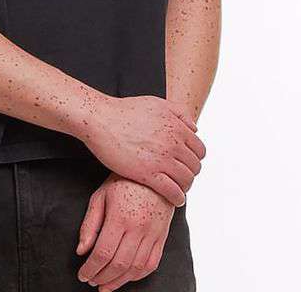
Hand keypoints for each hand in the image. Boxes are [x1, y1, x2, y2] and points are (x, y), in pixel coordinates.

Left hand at [75, 172, 174, 289]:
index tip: (82, 275)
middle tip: (91, 281)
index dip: (90, 269)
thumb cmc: (124, 180)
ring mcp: (153, 234)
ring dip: (118, 282)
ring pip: (135, 269)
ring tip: (105, 285)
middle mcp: (138, 228)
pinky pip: (151, 264)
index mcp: (120, 217)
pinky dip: (137, 276)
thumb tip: (81, 251)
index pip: (103, 253)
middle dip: (101, 278)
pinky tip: (126, 277)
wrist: (155, 172)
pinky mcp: (162, 237)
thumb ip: (90, 223)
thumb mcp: (101, 195)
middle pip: (118, 265)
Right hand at [82, 95, 204, 206]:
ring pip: (186, 180)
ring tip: (178, 188)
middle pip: (195, 166)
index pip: (199, 150)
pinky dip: (178, 198)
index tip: (186, 163)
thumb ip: (179, 113)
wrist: (101, 119)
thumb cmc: (125, 111)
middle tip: (180, 176)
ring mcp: (161, 159)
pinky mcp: (148, 174)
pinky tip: (174, 199)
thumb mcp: (157, 103)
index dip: (194, 158)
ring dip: (185, 186)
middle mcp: (173, 143)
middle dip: (190, 172)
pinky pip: (173, 192)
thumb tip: (194, 128)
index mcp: (176, 127)